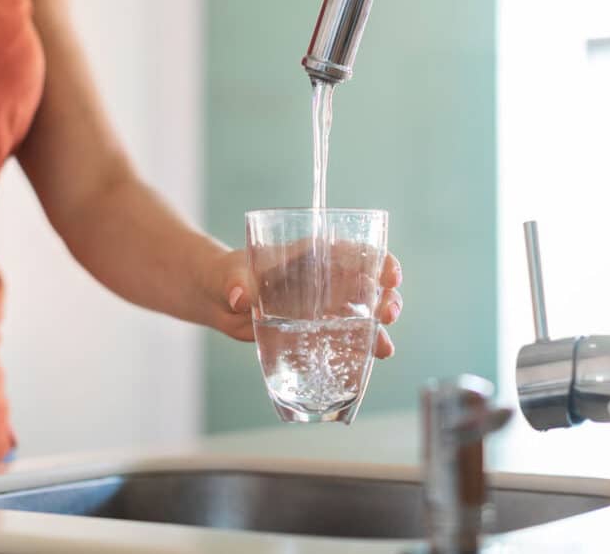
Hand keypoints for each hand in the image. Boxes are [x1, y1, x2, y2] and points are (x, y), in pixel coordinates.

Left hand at [201, 247, 403, 358]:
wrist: (220, 299)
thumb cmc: (229, 274)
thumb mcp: (231, 275)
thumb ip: (236, 282)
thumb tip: (239, 297)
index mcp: (312, 254)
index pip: (354, 250)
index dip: (378, 259)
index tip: (390, 275)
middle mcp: (325, 278)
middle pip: (368, 283)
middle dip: (386, 297)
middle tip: (389, 313)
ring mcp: (323, 304)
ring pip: (363, 312)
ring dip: (379, 327)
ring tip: (385, 347)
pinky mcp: (316, 328)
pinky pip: (345, 336)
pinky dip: (360, 347)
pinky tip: (371, 359)